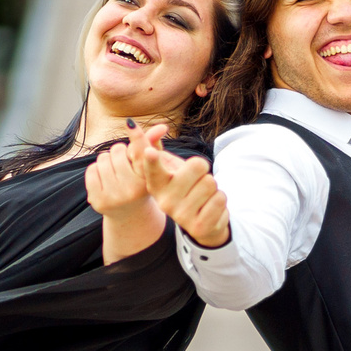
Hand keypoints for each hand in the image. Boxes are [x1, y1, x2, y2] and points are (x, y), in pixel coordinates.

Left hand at [83, 133, 157, 218]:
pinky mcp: (98, 201)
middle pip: (117, 150)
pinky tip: (104, 180)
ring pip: (102, 159)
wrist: (129, 214)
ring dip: (107, 161)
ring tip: (114, 172)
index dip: (136, 136)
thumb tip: (163, 126)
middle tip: (124, 165)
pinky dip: (96, 171)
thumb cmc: (139, 183)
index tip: (130, 123)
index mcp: (148, 180)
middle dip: (119, 153)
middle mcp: (132, 190)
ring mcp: (114, 197)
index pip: (141, 152)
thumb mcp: (148, 166)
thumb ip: (153, 144)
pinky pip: (91, 170)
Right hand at [134, 132, 229, 247]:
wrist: (201, 222)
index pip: (153, 168)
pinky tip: (209, 208)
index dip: (152, 160)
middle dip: (202, 170)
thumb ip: (153, 145)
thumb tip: (131, 123)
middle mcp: (165, 201)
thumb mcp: (169, 166)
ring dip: (212, 188)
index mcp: (156, 184)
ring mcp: (181, 215)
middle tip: (195, 182)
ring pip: (210, 183)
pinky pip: (219, 199)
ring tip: (202, 196)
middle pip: (197, 166)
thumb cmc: (183, 187)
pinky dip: (219, 200)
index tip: (150, 152)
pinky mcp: (199, 226)